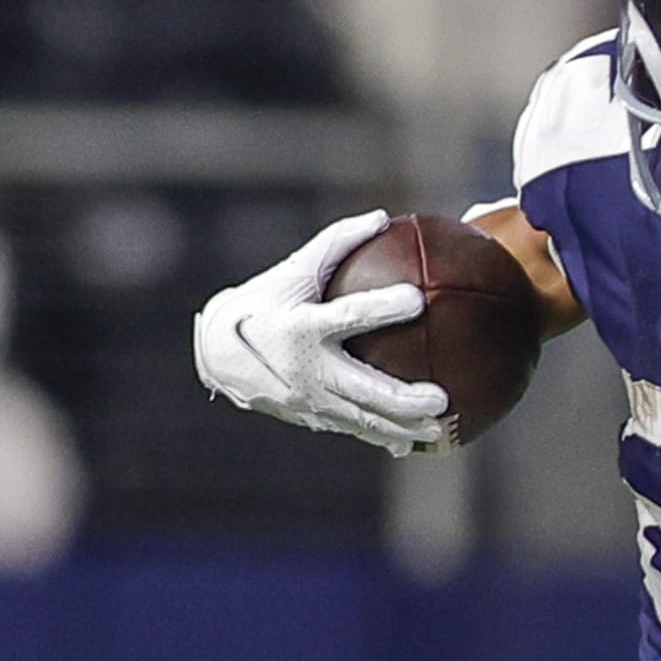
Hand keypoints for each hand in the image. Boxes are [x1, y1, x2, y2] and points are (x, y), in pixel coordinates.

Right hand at [192, 212, 447, 454]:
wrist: (219, 353)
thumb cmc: (266, 302)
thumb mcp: (293, 270)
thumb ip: (336, 244)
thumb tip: (383, 218)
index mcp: (302, 326)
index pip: (348, 316)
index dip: (381, 308)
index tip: (417, 299)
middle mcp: (306, 368)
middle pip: (362, 388)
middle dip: (403, 398)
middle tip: (441, 398)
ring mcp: (308, 400)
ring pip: (362, 419)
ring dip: (402, 427)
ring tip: (438, 428)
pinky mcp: (310, 418)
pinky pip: (353, 430)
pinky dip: (383, 437)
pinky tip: (412, 442)